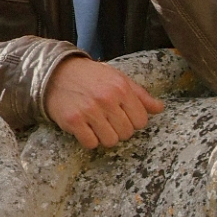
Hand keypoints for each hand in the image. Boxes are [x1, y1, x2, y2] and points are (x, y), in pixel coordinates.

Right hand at [44, 56, 164, 149]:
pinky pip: (91, 143)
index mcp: (121, 88)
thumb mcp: (118, 79)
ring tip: (98, 124)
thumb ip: (140, 95)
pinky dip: (89, 139)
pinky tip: (86, 128)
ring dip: (105, 136)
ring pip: (110, 141)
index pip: (141, 120)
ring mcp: (89, 111)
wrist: (56, 73)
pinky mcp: (73, 121)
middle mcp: (106, 99)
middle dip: (120, 130)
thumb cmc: (91, 77)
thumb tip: (160, 108)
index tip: (124, 116)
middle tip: (109, 120)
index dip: (134, 121)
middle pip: (126, 133)